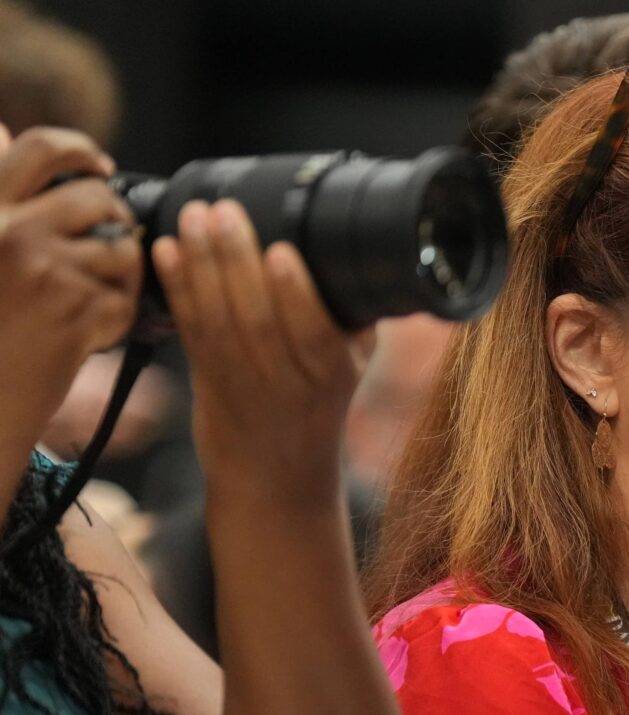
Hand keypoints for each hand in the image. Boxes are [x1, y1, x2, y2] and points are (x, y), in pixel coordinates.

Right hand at [0, 124, 140, 435]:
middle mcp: (12, 232)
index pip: (40, 148)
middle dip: (115, 221)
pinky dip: (116, 318)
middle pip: (98, 198)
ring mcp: (47, 272)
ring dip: (119, 276)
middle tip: (108, 247)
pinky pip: (127, 298)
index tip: (100, 166)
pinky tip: (86, 332)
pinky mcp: (78, 313)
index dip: (80, 150)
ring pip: (123, 251)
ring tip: (90, 300)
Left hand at [151, 199, 373, 508]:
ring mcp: (242, 381)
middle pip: (256, 317)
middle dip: (236, 259)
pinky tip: (166, 250)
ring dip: (200, 263)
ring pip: (217, 319)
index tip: (281, 250)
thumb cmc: (318, 411)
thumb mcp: (353, 370)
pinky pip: (189, 328)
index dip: (295, 292)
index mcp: (332, 376)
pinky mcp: (206, 378)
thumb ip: (353, 321)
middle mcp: (286, 381)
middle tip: (223, 210)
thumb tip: (352, 254)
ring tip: (193, 215)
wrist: (277, 480)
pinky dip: (175, 287)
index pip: (314, 333)